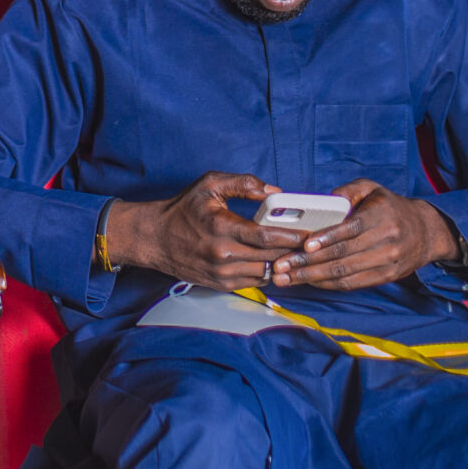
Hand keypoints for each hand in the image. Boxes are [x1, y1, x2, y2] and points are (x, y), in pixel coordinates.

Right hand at [103, 173, 305, 290]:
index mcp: (222, 228)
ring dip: (282, 264)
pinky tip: (276, 262)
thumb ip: (243, 183)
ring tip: (297, 253)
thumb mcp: (210, 185)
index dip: (291, 236)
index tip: (310, 233)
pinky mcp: (220, 285)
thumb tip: (274, 191)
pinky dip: (267, 273)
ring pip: (265, 273)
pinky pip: (254, 282)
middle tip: (313, 244)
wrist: (155, 238)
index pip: (266, 237)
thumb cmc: (183, 209)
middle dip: (293, 251)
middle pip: (270, 257)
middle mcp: (222, 255)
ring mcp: (221, 273)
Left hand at [269, 181, 461, 290]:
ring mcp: (387, 262)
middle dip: (308, 263)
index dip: (327, 238)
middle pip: (342, 255)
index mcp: (381, 216)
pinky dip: (328, 284)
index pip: (351, 229)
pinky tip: (309, 281)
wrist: (425, 232)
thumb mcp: (373, 188)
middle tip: (281, 266)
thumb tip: (328, 199)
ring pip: (344, 273)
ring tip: (287, 278)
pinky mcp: (386, 277)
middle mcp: (386, 241)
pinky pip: (353, 284)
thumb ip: (349, 190)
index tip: (304, 244)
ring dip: (312, 277)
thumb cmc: (390, 207)